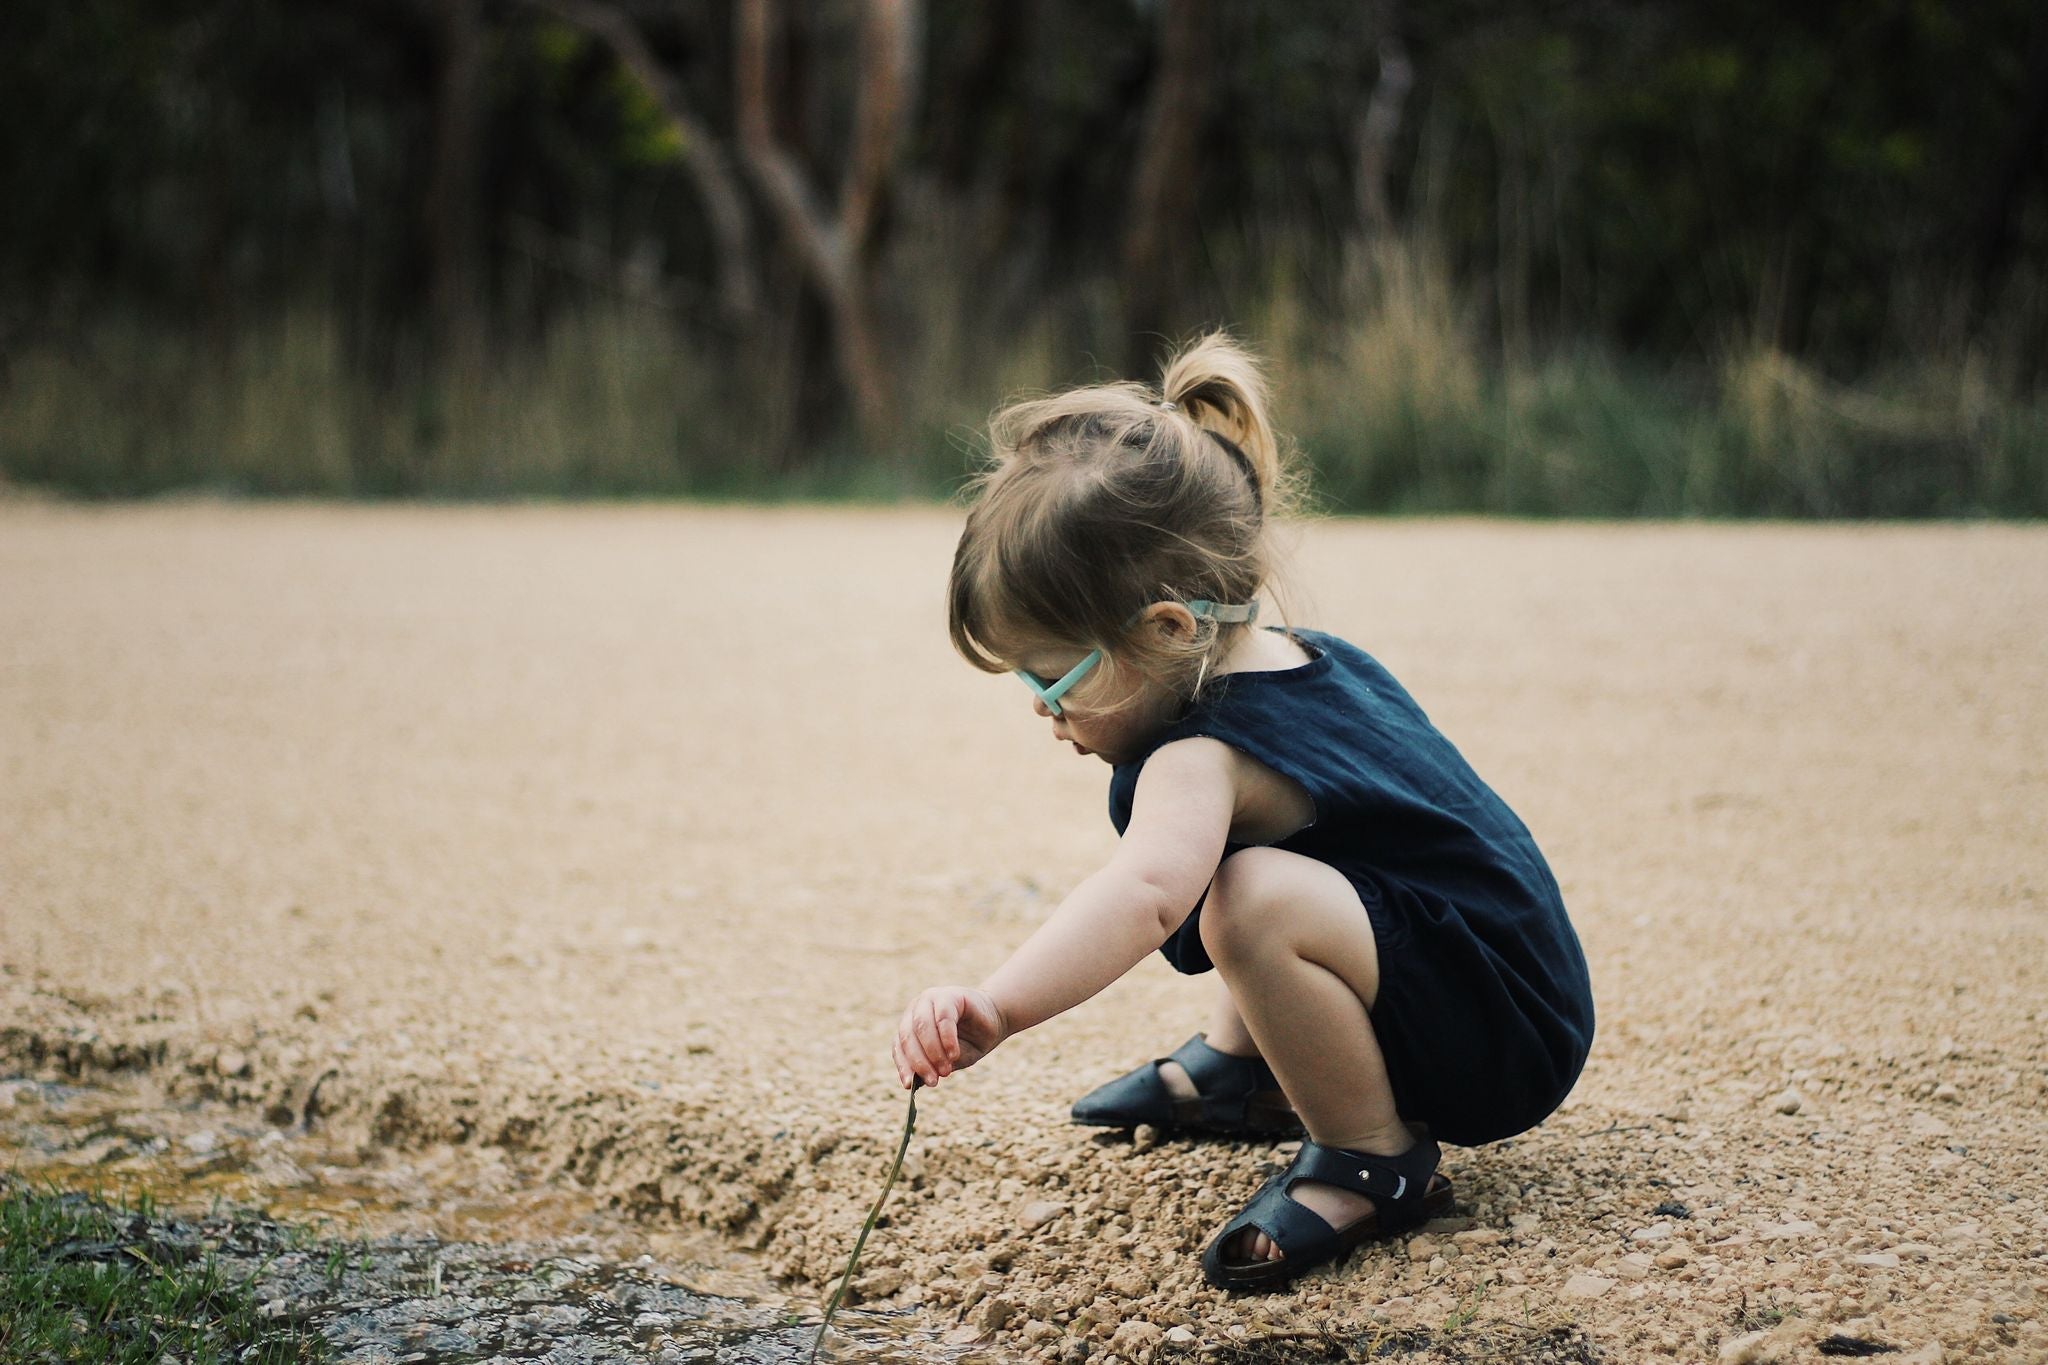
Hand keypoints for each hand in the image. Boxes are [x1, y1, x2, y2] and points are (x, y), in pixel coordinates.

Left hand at [892, 986, 1008, 1088]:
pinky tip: (954, 1055)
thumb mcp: (949, 1059)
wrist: (996, 1020)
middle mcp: (917, 1009)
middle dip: (920, 1062)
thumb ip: (933, 1066)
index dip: (904, 1066)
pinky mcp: (950, 995)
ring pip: (922, 1026)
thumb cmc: (969, 1041)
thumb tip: (917, 1082)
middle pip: (908, 1036)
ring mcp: (931, 999)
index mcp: (910, 1024)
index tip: (910, 1085)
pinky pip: (943, 1018)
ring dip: (933, 1052)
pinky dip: (947, 1039)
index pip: (899, 1046)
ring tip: (945, 1071)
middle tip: (933, 1081)